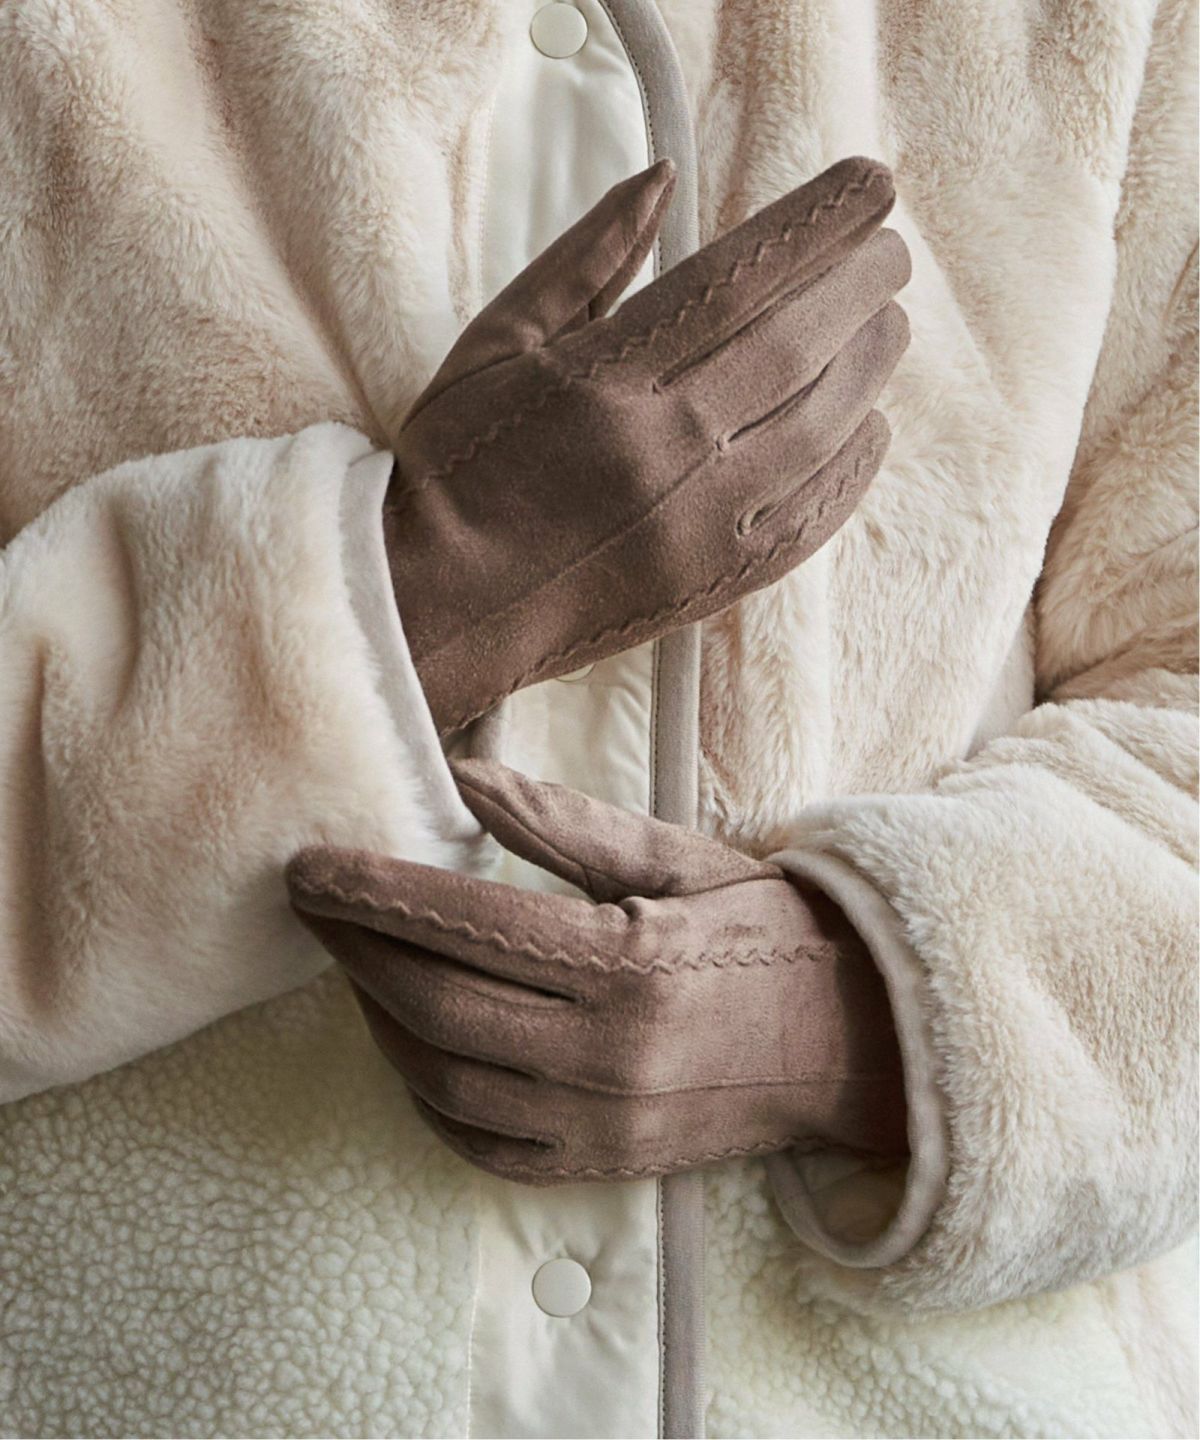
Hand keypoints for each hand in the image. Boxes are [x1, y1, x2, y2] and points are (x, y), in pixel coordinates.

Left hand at [286, 760, 908, 1183]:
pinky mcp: (599, 1166)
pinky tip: (408, 1040)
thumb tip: (464, 775)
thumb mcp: (678, 860)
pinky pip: (479, 1143)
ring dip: (378, 1017)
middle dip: (355, 949)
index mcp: (630, 966)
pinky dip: (424, 1093)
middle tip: (314, 902)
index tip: (313, 863)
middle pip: (436, 1004)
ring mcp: (600, 1124)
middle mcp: (607, 1057)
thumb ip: (565, 824)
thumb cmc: (766, 934)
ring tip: (352, 960)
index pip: (468, 926)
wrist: (855, 1043)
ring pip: (443, 1079)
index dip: (376, 893)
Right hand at [387, 156, 910, 733]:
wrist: (439, 608)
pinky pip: (814, 515)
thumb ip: (582, 260)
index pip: (737, 280)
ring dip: (870, 366)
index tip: (871, 186)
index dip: (817, 225)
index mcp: (603, 379)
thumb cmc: (456, 470)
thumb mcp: (493, 344)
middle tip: (890, 253)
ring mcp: (699, 523)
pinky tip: (869, 424)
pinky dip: (855, 464)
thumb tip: (661, 179)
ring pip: (823, 427)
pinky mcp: (715, 582)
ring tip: (887, 325)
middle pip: (797, 345)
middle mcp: (665, 449)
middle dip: (861, 284)